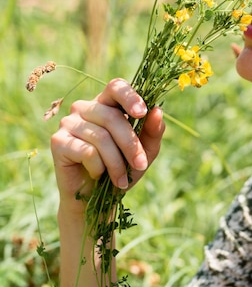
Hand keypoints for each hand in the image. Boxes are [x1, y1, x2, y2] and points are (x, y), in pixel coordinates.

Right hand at [51, 78, 164, 210]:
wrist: (95, 200)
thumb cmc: (120, 169)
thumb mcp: (144, 152)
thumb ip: (153, 131)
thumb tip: (158, 111)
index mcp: (106, 103)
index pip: (116, 87)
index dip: (130, 97)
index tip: (143, 112)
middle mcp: (85, 107)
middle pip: (113, 117)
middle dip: (131, 144)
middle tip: (141, 165)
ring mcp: (69, 122)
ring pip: (101, 137)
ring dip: (116, 162)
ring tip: (121, 179)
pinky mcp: (58, 141)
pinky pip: (87, 151)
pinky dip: (98, 167)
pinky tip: (97, 175)